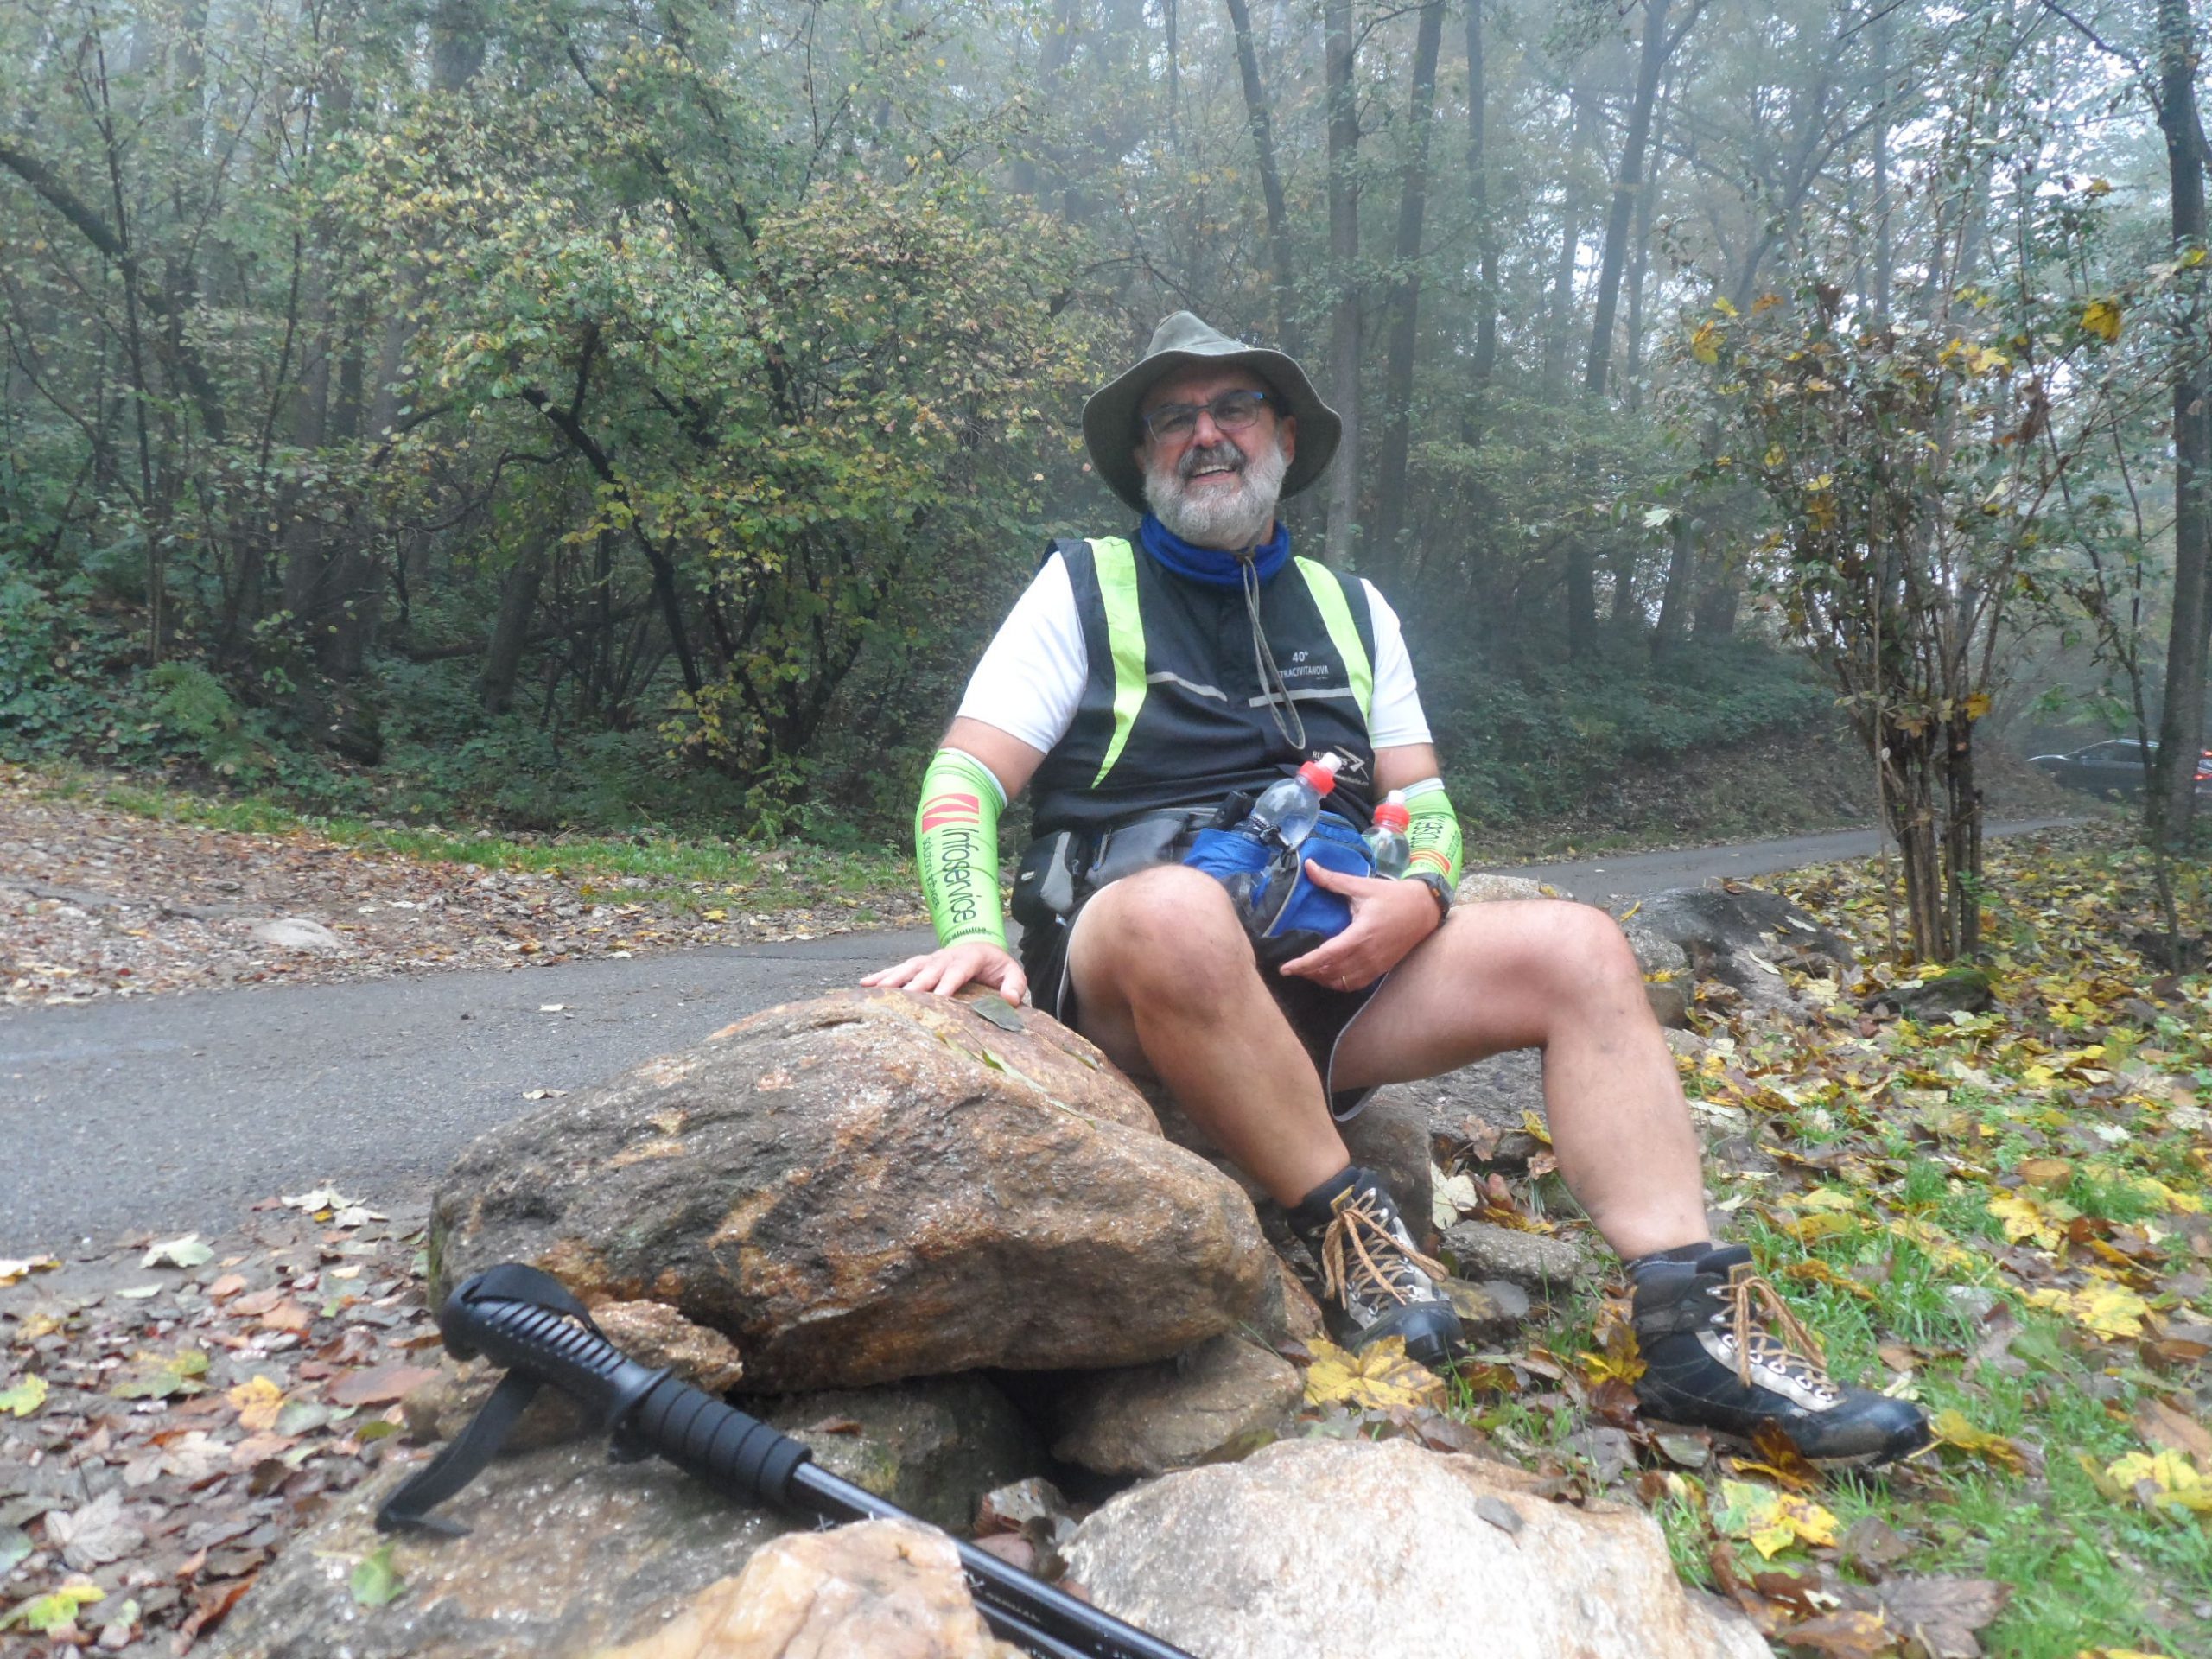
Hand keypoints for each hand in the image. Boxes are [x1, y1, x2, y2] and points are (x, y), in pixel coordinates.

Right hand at [862, 939, 1028, 1003]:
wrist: (982, 946)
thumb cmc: (997, 966)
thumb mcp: (1013, 973)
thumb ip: (1015, 985)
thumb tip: (1010, 1000)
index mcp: (970, 958)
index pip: (957, 971)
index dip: (947, 983)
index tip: (937, 997)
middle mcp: (946, 957)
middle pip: (929, 971)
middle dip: (915, 984)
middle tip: (902, 998)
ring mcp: (930, 959)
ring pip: (910, 968)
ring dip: (893, 978)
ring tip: (876, 989)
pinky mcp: (920, 964)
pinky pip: (900, 969)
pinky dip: (882, 975)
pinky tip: (865, 983)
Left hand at [1278, 862, 1441, 990]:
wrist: (1424, 910)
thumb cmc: (1392, 896)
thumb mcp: (1361, 886)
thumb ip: (1332, 879)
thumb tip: (1308, 865)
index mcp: (1361, 934)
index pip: (1326, 956)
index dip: (1304, 964)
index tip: (1285, 968)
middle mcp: (1367, 955)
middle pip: (1331, 972)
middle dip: (1307, 972)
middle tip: (1290, 968)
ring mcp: (1375, 965)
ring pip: (1342, 982)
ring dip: (1322, 979)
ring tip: (1307, 971)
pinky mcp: (1381, 970)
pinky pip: (1355, 985)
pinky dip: (1339, 984)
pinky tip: (1329, 975)